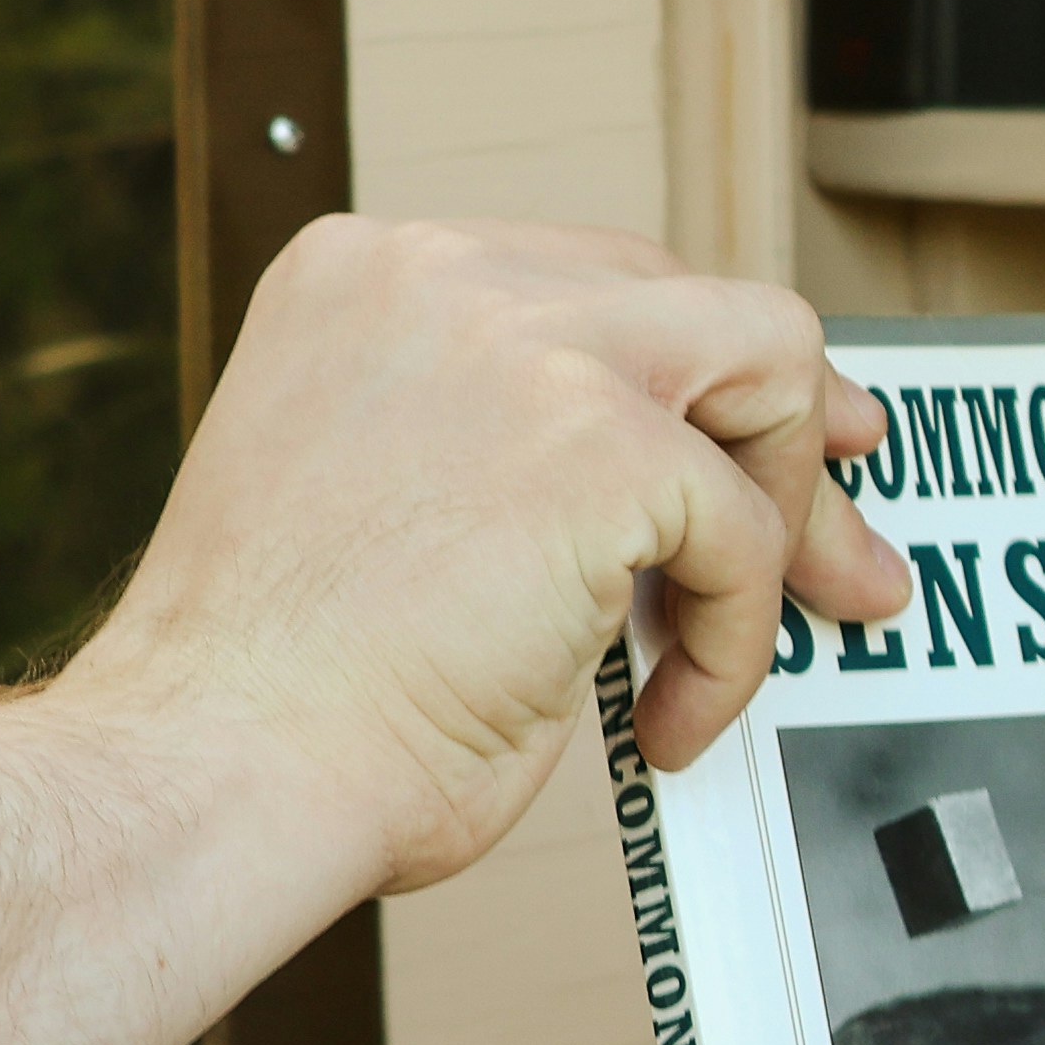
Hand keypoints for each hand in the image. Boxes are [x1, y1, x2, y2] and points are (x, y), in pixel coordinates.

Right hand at [57, 219, 907, 896]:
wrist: (212, 771)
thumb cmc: (276, 698)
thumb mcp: (382, 498)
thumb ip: (508, 446)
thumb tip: (685, 480)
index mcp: (366, 278)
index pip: (593, 282)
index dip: (690, 380)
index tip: (752, 452)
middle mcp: (440, 273)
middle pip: (697, 301)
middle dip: (782, 433)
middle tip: (832, 552)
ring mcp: (524, 343)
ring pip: (767, 362)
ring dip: (781, 517)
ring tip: (732, 643)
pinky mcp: (599, 442)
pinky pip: (744, 530)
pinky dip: (733, 639)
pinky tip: (663, 718)